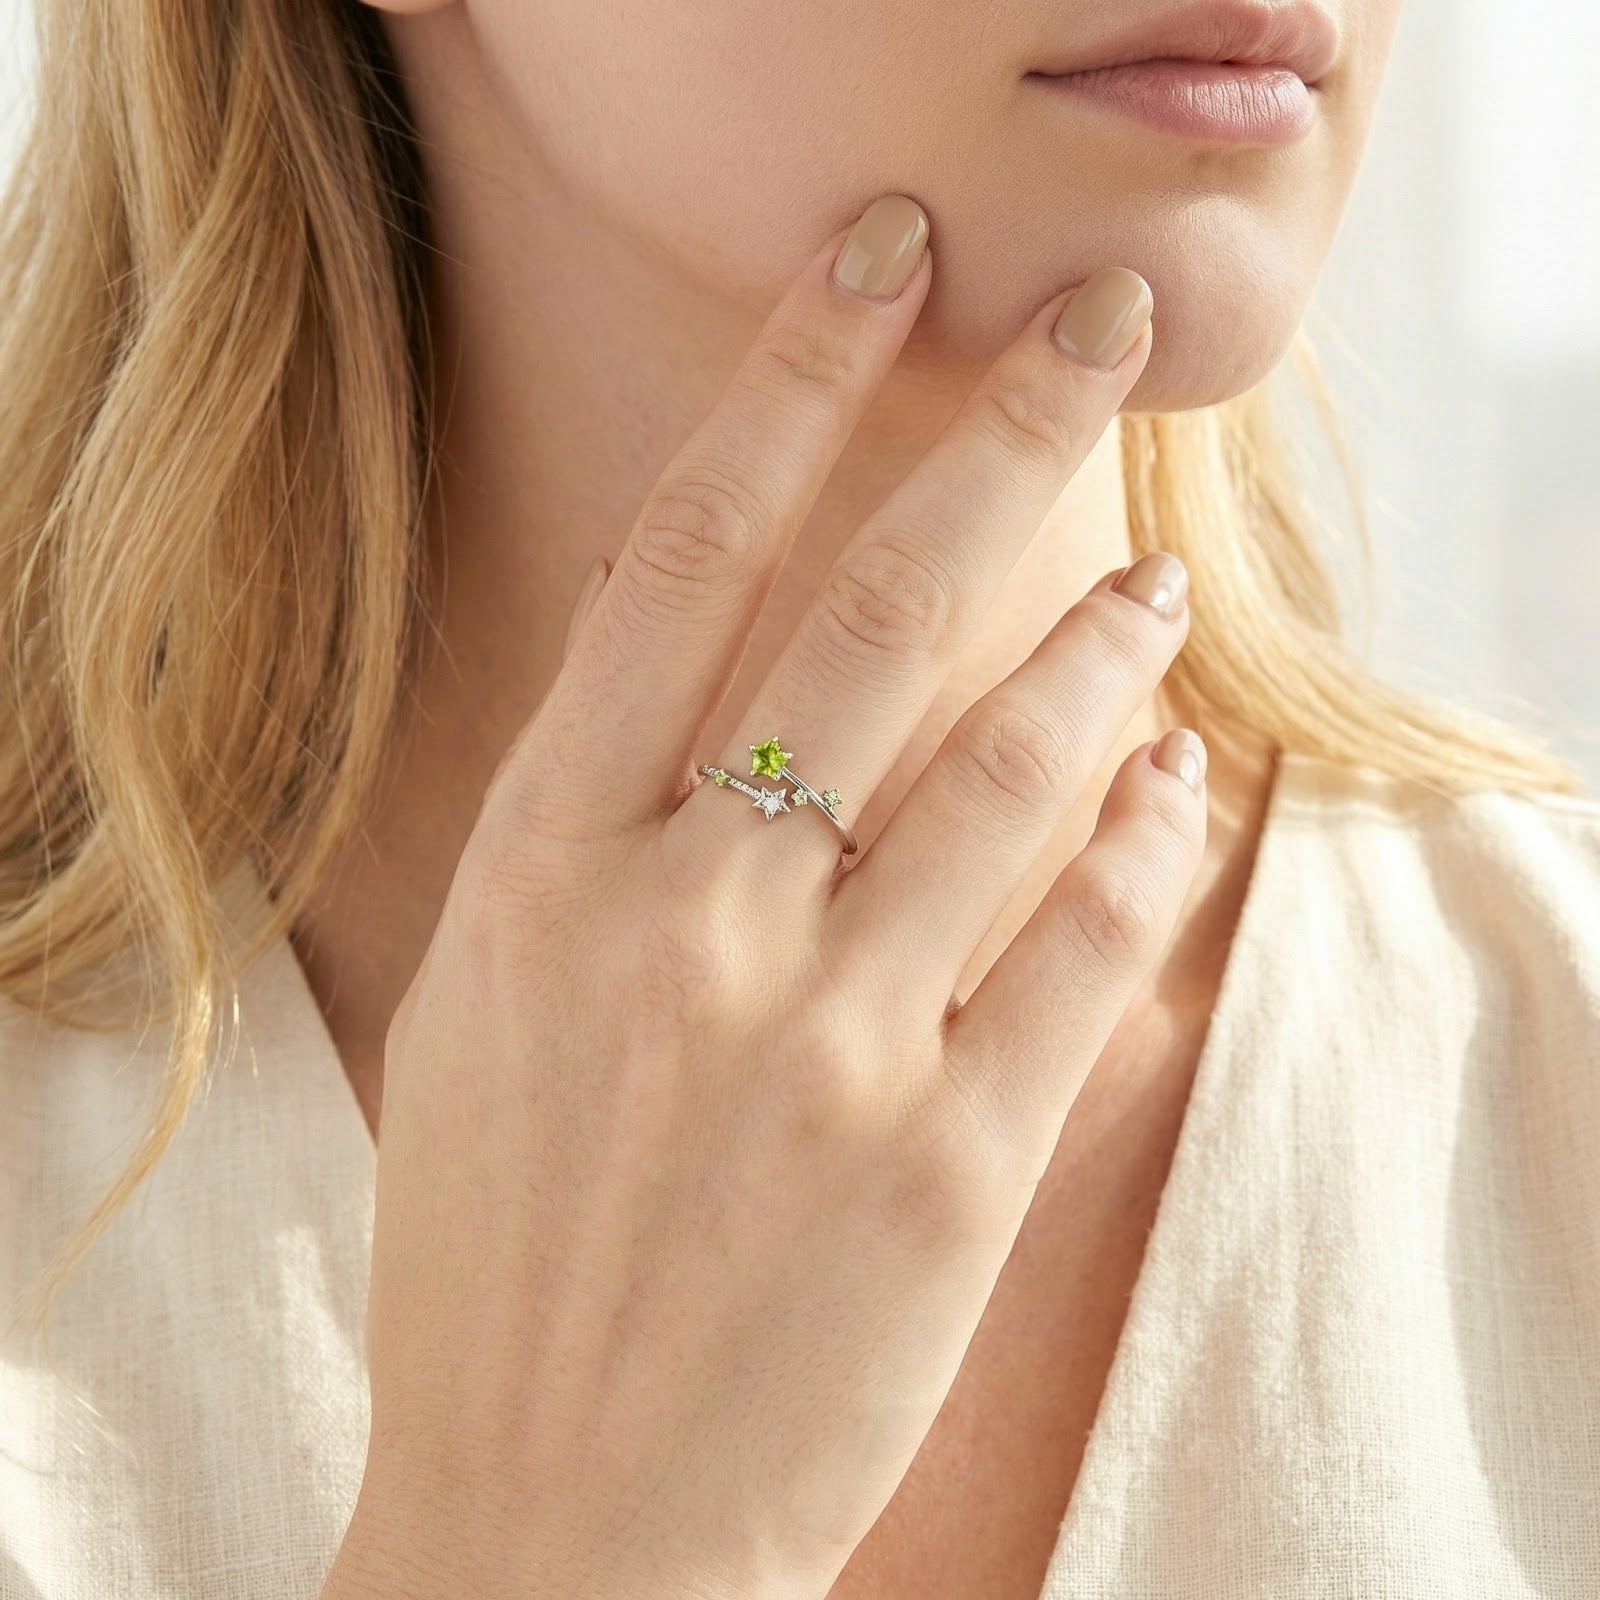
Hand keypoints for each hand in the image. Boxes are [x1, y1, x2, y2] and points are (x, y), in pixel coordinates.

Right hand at [322, 194, 1204, 1599]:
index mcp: (546, 872)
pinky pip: (1084, 952)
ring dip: (1102, 647)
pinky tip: (1174, 780)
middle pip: (873, 614)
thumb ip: (611, 847)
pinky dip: (1145, 845)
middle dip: (999, 437)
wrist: (552, 1525)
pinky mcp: (945, 1164)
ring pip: (1014, 769)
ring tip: (1156, 579)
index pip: (683, 562)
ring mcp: (826, 1042)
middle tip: (1097, 327)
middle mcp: (684, 924)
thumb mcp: (499, 1008)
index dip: (786, 389)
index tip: (869, 268)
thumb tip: (754, 711)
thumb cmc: (505, 1259)